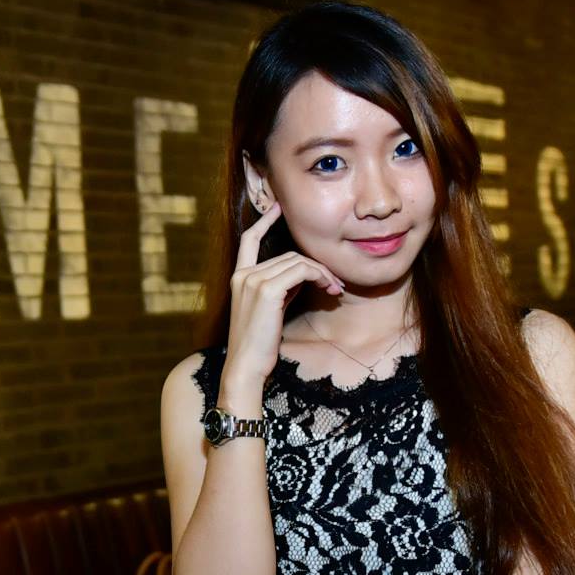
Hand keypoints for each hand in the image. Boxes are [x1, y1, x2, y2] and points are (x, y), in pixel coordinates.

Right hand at [224, 203, 343, 392]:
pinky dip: (319, 276)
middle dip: (316, 265)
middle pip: (289, 254)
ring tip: (335, 288)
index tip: (278, 206)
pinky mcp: (266, 290)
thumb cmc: (259, 345)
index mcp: (238, 277)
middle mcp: (243, 275)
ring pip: (297, 261)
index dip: (264, 221)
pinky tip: (329, 288)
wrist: (246, 367)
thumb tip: (306, 276)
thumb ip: (282, 289)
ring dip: (322, 272)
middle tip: (336, 283)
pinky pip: (301, 271)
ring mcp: (252, 280)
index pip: (249, 239)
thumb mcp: (270, 311)